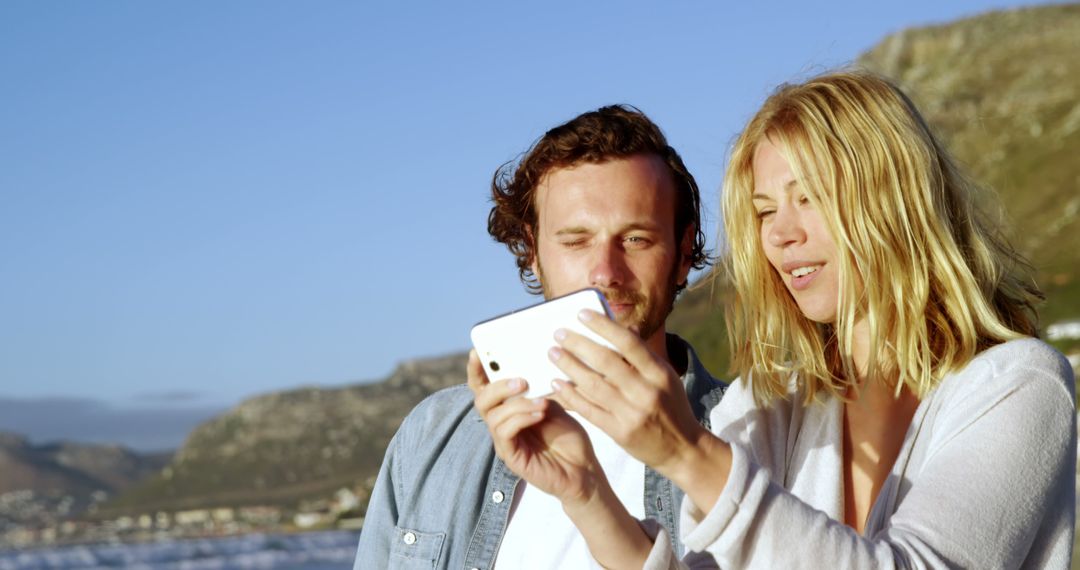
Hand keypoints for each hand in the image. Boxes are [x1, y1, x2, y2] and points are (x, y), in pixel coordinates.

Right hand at [467, 350, 606, 505]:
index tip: (477, 352)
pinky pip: (505, 432)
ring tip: (541, 402)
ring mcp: (504, 441)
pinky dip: (521, 419)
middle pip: (481, 400)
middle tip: (521, 381)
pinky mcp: (511, 456)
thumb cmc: (568, 436)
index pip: (484, 387)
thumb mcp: (554, 403)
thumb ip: (537, 388)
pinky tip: (539, 414)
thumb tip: (528, 366)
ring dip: (516, 404)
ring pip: (493, 416)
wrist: (583, 469)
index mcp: (508, 408)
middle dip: (497, 386)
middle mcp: (501, 424)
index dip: (477, 370)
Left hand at [547, 310, 709, 476]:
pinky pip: (589, 410)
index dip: (603, 326)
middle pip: (606, 362)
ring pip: (594, 385)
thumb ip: (644, 355)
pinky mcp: (620, 432)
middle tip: (559, 333)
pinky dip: (571, 395)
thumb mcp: (666, 377)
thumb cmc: (672, 407)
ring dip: (569, 367)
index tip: (582, 315)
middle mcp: (646, 391)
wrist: (683, 449)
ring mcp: (632, 413)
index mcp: (660, 373)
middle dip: (579, 344)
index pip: (628, 343)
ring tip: (553, 353)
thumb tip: (626, 327)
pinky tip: (557, 384)